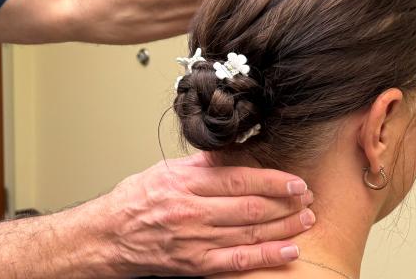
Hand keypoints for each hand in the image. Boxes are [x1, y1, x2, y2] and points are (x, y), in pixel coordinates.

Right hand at [97, 153, 313, 275]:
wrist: (107, 236)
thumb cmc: (133, 202)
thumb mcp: (163, 171)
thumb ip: (200, 164)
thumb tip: (236, 152)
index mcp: (182, 182)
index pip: (237, 179)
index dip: (273, 180)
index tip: (295, 180)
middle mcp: (189, 211)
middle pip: (250, 207)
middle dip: (286, 203)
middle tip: (308, 198)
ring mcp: (193, 239)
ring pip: (249, 233)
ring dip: (284, 227)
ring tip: (306, 220)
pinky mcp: (194, 263)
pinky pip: (237, 260)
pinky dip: (266, 256)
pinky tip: (288, 250)